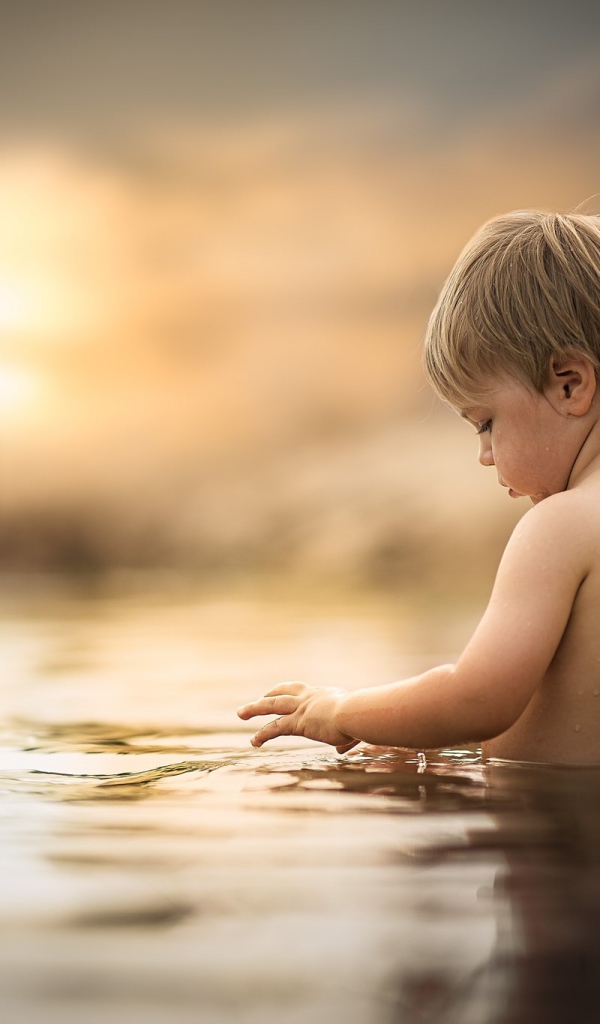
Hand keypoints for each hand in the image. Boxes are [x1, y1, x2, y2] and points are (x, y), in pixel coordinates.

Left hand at [237, 681, 358, 751]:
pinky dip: (263, 735)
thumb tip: (341, 750)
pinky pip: (275, 728)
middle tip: (259, 698)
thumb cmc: (361, 719)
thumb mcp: (353, 727)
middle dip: (269, 695)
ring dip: (254, 708)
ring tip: (241, 712)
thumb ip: (345, 739)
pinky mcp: (298, 722)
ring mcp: (301, 708)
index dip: (293, 693)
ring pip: (271, 705)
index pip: (304, 691)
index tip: (286, 695)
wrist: (356, 713)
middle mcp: (310, 697)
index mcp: (324, 694)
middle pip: (283, 692)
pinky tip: (254, 742)